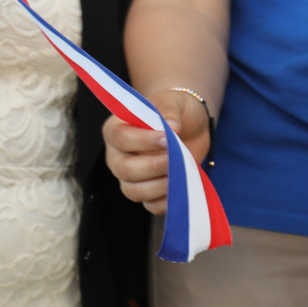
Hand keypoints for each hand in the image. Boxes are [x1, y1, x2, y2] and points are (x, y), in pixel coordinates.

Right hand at [104, 90, 210, 213]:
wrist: (190, 125)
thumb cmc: (175, 110)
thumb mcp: (174, 101)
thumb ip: (169, 111)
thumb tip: (171, 127)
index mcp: (117, 129)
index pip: (120, 138)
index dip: (143, 141)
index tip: (168, 138)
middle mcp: (117, 156)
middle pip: (124, 169)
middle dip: (152, 166)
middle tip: (175, 158)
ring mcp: (130, 177)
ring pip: (133, 191)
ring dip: (158, 186)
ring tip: (180, 172)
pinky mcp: (147, 191)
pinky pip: (150, 205)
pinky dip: (165, 201)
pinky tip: (181, 188)